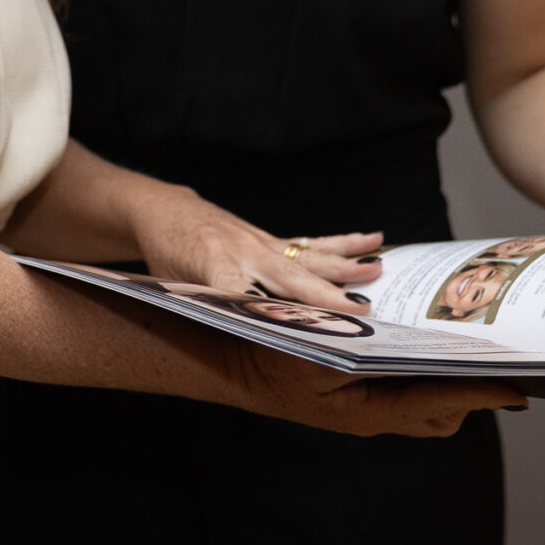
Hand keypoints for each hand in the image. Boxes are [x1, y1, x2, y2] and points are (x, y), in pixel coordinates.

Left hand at [130, 181, 382, 310]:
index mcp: (213, 266)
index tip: (300, 331)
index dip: (272, 314)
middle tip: (361, 310)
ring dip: (347, 265)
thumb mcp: (172, 289)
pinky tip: (372, 239)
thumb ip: (205, 306)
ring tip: (379, 268)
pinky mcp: (271, 240)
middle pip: (292, 278)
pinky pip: (312, 244)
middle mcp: (245, 252)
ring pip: (311, 256)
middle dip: (326, 296)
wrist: (166, 214)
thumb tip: (238, 330)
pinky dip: (343, 243)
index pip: (246, 295)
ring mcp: (262, 244)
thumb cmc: (167, 257)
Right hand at [223, 340, 524, 437]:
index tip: (516, 387)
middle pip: (444, 415)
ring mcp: (368, 411)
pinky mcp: (362, 399)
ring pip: (429, 409)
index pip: (439, 403)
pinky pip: (408, 395)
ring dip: (452, 386)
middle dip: (475, 393)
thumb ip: (360, 348)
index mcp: (367, 411)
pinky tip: (427, 347)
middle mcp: (374, 417)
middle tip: (500, 361)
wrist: (235, 365)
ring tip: (471, 353)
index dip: (480, 394)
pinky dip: (427, 377)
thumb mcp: (313, 347)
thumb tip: (411, 342)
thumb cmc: (269, 355)